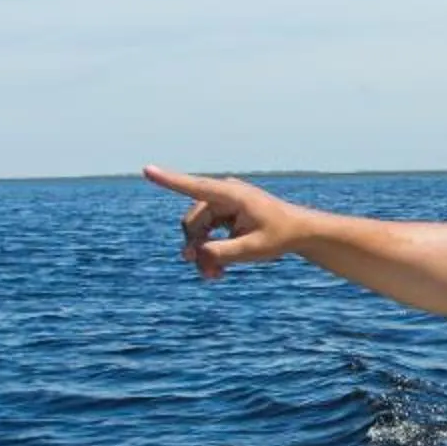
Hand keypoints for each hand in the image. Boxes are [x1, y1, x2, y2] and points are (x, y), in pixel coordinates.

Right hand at [143, 165, 305, 278]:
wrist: (299, 232)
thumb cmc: (280, 236)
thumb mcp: (252, 250)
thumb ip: (221, 253)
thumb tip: (194, 254)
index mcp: (232, 195)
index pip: (194, 187)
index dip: (168, 180)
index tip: (146, 170)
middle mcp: (223, 194)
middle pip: (193, 221)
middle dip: (196, 247)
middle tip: (206, 273)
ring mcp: (222, 203)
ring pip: (197, 229)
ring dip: (202, 252)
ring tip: (214, 276)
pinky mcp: (223, 213)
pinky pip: (206, 231)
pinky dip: (209, 249)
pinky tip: (217, 269)